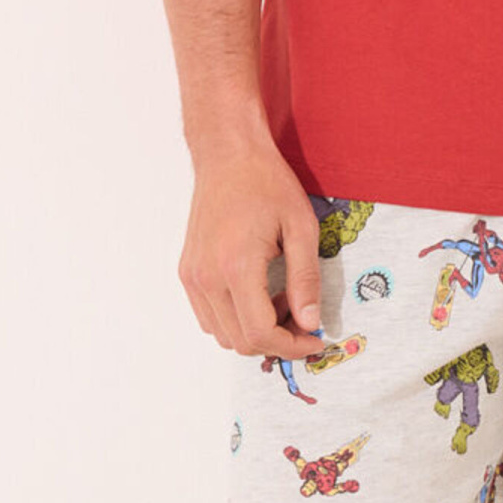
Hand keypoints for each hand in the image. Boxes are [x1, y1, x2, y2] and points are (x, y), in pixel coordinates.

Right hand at [179, 140, 328, 358]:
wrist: (227, 156)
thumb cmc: (265, 183)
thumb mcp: (301, 227)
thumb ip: (306, 280)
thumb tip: (310, 322)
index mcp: (236, 266)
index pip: (260, 333)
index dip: (292, 346)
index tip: (314, 339)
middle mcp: (207, 277)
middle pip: (240, 341)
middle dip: (277, 341)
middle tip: (303, 319)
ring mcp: (193, 276)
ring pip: (222, 335)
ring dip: (255, 331)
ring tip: (281, 301)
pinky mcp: (188, 272)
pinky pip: (209, 317)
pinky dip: (235, 319)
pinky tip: (258, 294)